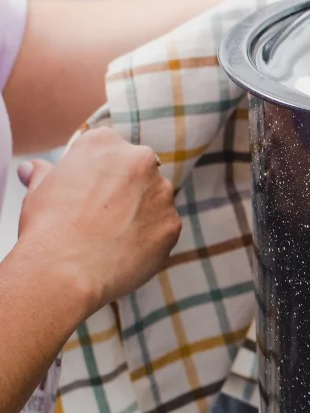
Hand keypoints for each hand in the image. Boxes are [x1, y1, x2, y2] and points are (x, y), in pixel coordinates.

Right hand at [16, 128, 181, 312]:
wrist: (65, 270)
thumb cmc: (48, 227)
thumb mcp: (38, 191)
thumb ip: (45, 173)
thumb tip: (34, 167)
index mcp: (104, 143)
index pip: (109, 150)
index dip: (99, 174)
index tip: (89, 193)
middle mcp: (140, 160)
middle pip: (138, 172)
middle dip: (125, 190)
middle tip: (102, 216)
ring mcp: (162, 192)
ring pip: (155, 200)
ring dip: (140, 213)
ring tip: (111, 237)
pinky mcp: (173, 223)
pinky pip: (163, 228)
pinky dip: (149, 238)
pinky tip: (126, 251)